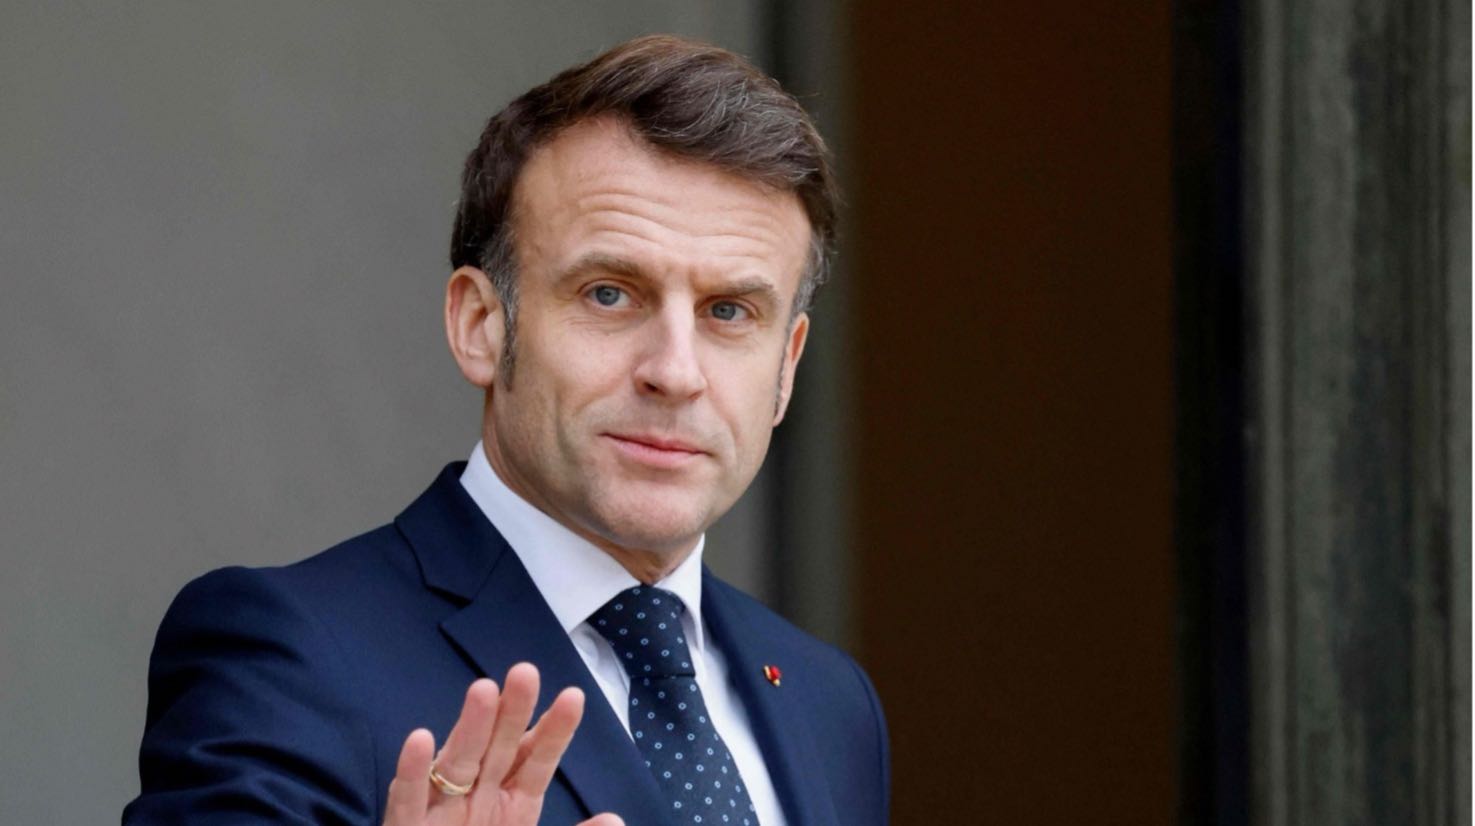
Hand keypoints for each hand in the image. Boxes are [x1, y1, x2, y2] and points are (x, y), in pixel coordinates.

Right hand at [383, 663, 621, 825]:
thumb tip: (615, 820)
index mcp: (514, 804)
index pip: (537, 761)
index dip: (554, 731)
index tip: (573, 697)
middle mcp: (479, 798)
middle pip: (498, 749)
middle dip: (512, 712)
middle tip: (526, 671)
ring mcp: (442, 810)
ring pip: (458, 763)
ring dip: (470, 727)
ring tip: (483, 689)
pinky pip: (409, 799)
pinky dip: (413, 772)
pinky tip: (420, 739)